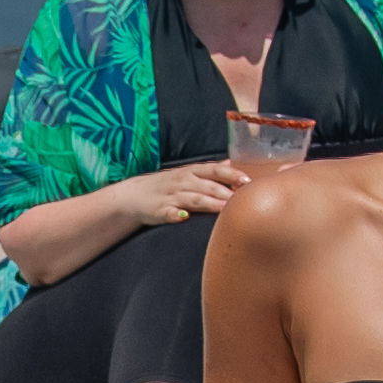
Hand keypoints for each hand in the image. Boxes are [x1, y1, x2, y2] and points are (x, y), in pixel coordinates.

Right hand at [133, 161, 247, 233]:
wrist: (134, 196)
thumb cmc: (167, 186)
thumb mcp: (188, 173)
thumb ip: (210, 170)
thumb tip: (232, 164)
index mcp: (192, 172)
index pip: (215, 170)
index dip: (232, 175)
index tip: (248, 181)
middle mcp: (183, 182)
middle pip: (208, 186)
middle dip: (226, 193)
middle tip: (243, 200)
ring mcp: (172, 196)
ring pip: (194, 199)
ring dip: (209, 203)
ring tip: (224, 210)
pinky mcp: (160, 211)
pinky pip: (169, 213)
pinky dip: (176, 215)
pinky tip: (184, 218)